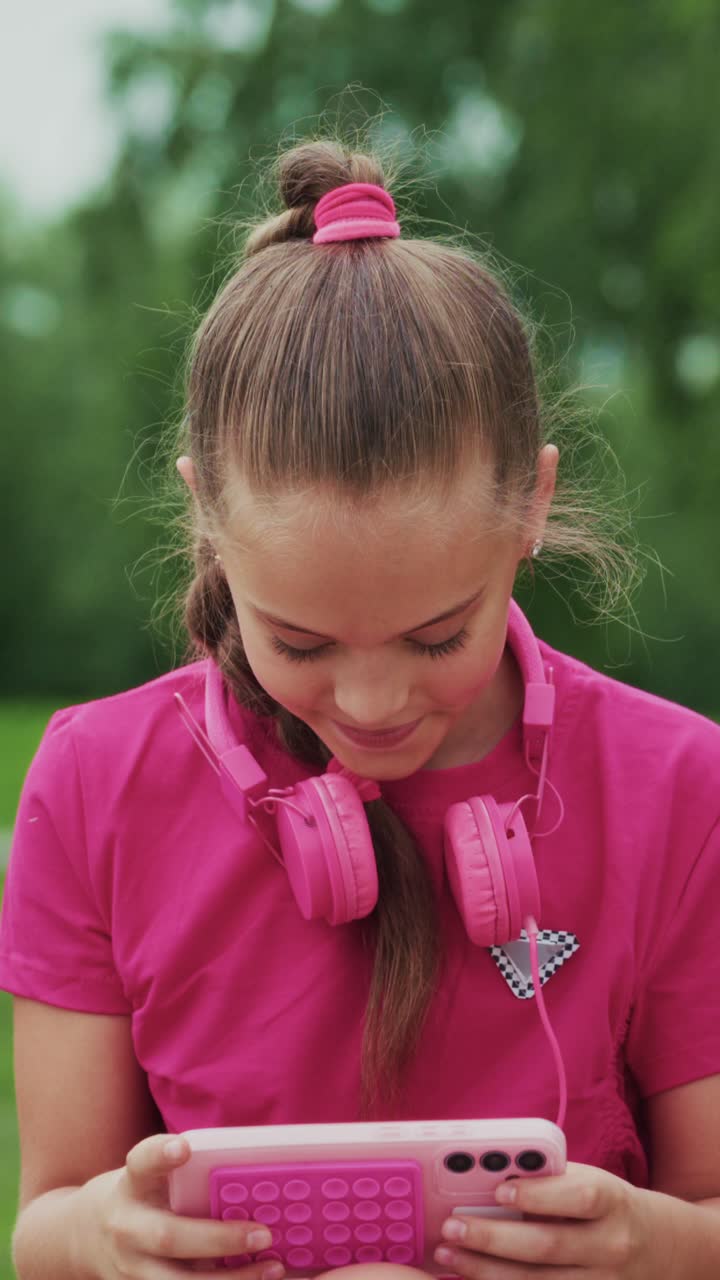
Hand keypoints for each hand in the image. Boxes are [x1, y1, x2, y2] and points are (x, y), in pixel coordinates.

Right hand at [75, 1133, 286, 1278]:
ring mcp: (130, 1267)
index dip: (160, 1154)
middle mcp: (127, 1227)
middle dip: (218, 1239)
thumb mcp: (151, 1176)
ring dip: (230, 1279)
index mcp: (132, 1184)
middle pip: (168, 1237)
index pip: (141, 1163)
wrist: (88, 1234)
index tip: (183, 1147)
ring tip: (271, 1268)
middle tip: (262, 1234)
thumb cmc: (140, 1196)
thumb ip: (185, 1174)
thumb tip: (251, 1174)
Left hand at [433, 1161, 665, 1277]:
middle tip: (453, 1227)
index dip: (539, 1195)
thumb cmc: (605, 1204)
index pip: (578, 1198)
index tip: (499, 1191)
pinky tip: (474, 1278)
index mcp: (611, 1201)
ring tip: (450, 1254)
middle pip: (549, 1246)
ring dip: (487, 1270)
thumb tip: (488, 1174)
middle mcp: (610, 1246)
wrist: (654, 1247)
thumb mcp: (588, 1180)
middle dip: (494, 1238)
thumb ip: (547, 1178)